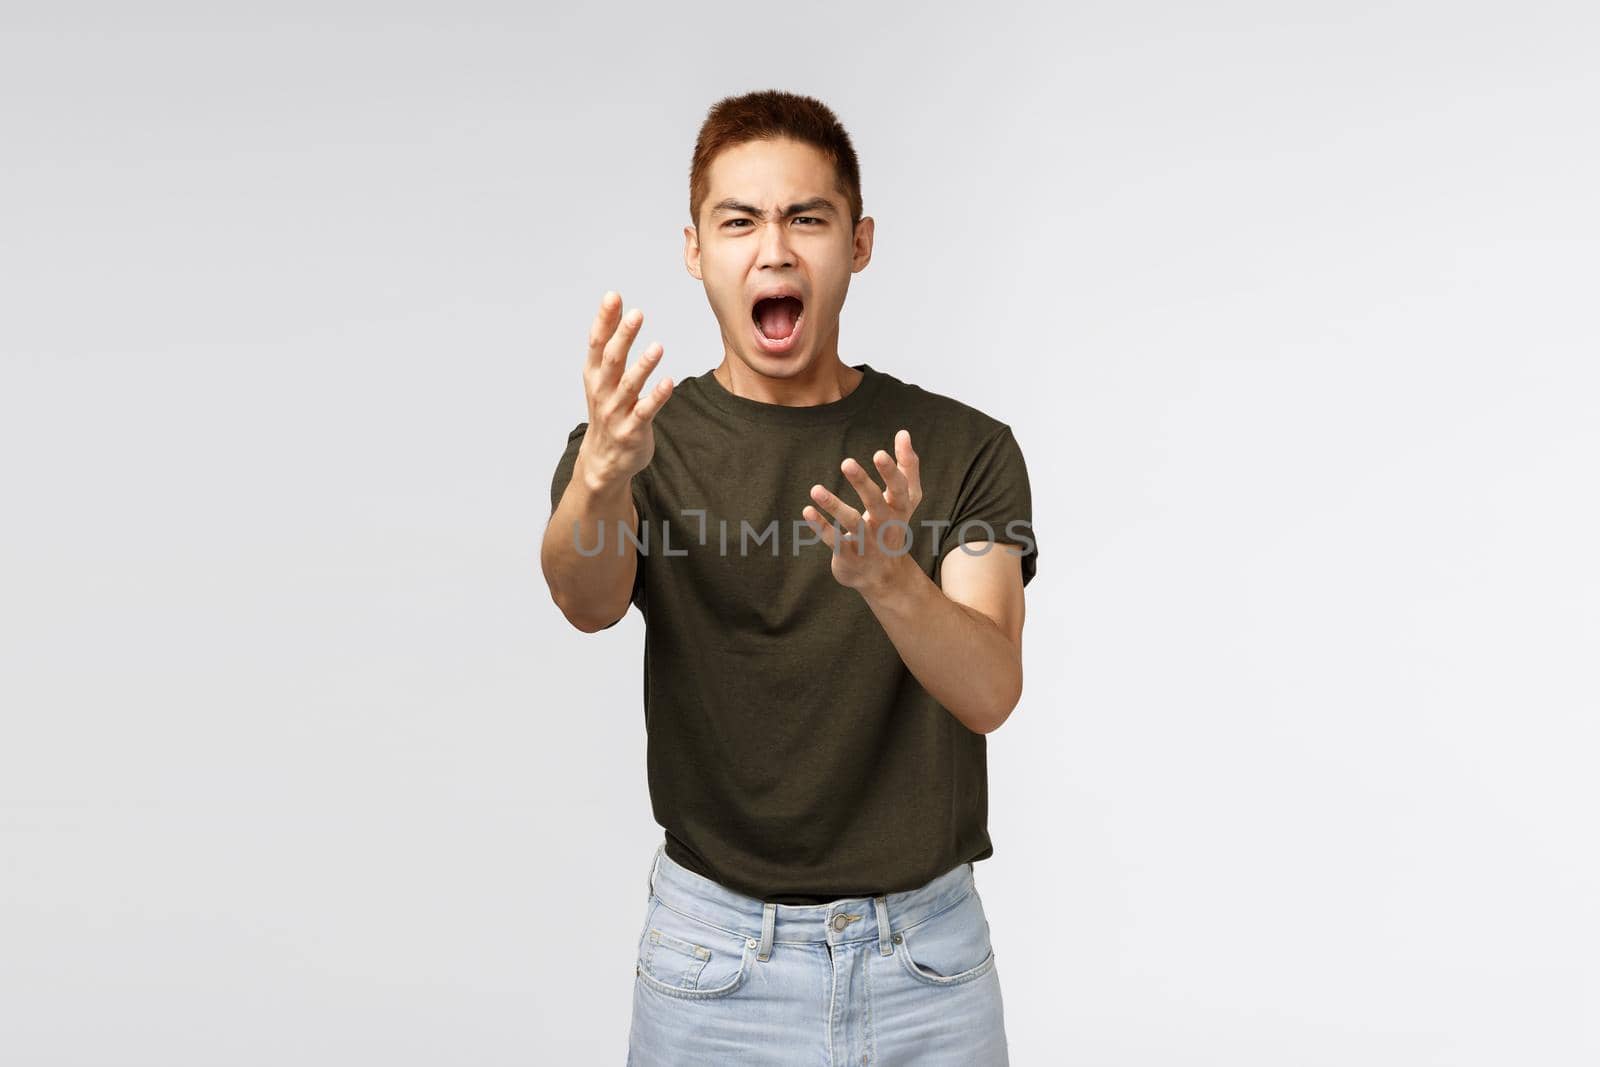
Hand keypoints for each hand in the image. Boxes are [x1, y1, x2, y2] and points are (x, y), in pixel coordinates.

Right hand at [578, 291, 672, 489]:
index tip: (613, 296)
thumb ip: (609, 341)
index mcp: (593, 375)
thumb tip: (614, 302)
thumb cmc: (606, 409)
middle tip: (636, 314)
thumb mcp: (601, 376)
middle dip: (623, 336)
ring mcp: (616, 412)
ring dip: (643, 366)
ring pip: (629, 386)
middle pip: (612, 360)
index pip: (596, 343)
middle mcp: (602, 391)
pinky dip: (656, 397)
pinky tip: (669, 383)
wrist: (603, 460)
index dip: (604, 320)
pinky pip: (645, 412)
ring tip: (658, 347)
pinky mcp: (632, 430)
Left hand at [802, 429, 923, 593]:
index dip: (891, 472)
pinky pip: (833, 540)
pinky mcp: (848, 555)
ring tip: (815, 489)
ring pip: (851, 522)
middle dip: (862, 483)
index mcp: (899, 509)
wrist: (884, 576)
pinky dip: (820, 526)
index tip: (880, 453)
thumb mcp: (905, 499)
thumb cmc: (892, 526)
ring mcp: (867, 542)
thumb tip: (904, 432)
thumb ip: (907, 466)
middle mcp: (885, 525)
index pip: (900, 489)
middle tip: (846, 462)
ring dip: (834, 505)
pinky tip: (807, 509)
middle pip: (876, 503)